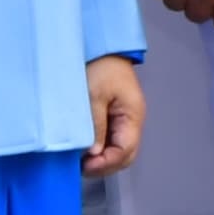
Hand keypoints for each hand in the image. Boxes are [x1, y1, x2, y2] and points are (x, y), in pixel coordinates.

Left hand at [82, 56, 143, 174]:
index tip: (85, 166)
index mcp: (132, 115)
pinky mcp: (114, 116)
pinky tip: (84, 149)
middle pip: (126, 155)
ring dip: (102, 158)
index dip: (106, 163)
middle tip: (82, 168)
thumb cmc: (100, 66)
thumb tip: (94, 153)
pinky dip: (99, 149)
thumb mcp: (93, 95)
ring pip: (119, 150)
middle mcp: (132, 121)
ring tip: (81, 160)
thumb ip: (95, 126)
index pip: (125, 150)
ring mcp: (124, 119)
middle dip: (105, 165)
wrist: (101, 46)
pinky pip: (111, 140)